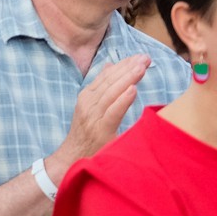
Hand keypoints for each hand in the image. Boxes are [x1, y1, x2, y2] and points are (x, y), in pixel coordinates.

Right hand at [50, 54, 151, 177]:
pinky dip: (123, 100)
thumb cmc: (86, 134)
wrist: (71, 159)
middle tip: (145, 58)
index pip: (106, 76)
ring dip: (128, 78)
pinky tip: (133, 90)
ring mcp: (92, 116)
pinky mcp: (100, 130)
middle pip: (110, 81)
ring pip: (112, 93)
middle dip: (128, 68)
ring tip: (142, 67)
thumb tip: (110, 66)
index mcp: (87, 96)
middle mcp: (87, 104)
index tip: (139, 56)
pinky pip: (113, 112)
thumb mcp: (91, 107)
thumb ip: (101, 88)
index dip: (123, 64)